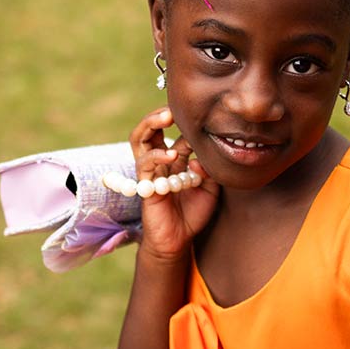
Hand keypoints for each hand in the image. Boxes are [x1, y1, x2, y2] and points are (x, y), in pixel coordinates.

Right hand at [130, 107, 218, 259]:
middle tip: (173, 108)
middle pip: (150, 130)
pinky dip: (156, 155)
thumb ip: (208, 171)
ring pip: (140, 140)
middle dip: (159, 115)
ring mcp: (150, 172)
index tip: (203, 115)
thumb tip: (199, 158)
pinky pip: (144, 164)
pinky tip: (170, 153)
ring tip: (166, 117)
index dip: (188, 125)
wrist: (179, 240)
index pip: (178, 134)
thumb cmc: (193, 213)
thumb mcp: (209, 190)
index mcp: (175, 160)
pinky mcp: (145, 185)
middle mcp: (160, 162)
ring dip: (150, 125)